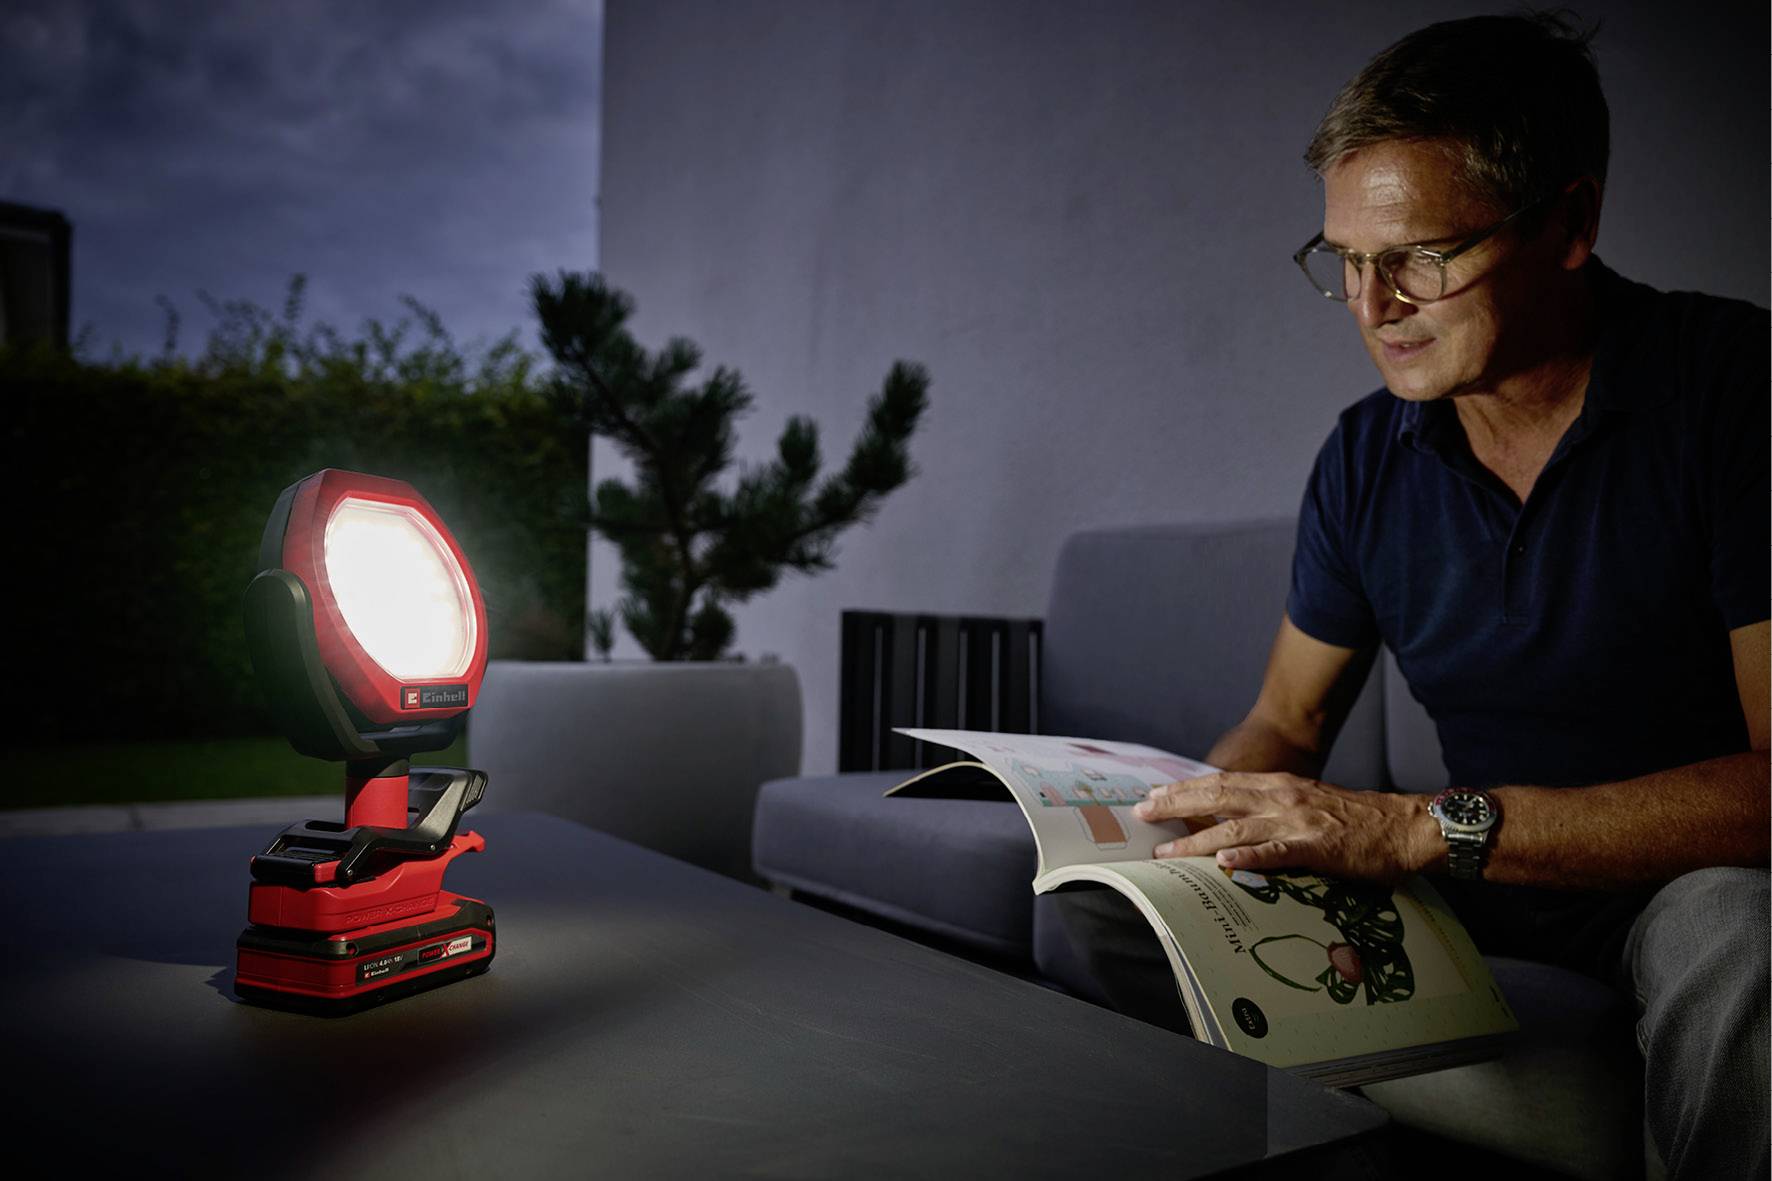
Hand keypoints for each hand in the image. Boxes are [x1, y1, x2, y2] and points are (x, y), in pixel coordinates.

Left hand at [1133, 771, 1437, 883]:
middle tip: (1142, 813)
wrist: (1403, 826)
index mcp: (1279, 786)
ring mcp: (1298, 822)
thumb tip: (1235, 821)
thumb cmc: (1356, 821)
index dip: (1184, 788)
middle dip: (1176, 805)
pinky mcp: (1317, 848)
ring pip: (1237, 829)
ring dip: (1198, 840)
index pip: (1220, 783)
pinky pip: (1277, 853)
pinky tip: (1224, 865)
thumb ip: (1273, 808)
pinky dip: (1249, 858)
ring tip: (1167, 852)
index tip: (1153, 795)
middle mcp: (1282, 798)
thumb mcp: (1307, 803)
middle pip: (1218, 797)